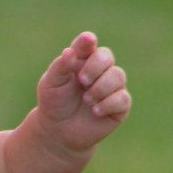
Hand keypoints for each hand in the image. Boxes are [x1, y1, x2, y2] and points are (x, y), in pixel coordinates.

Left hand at [32, 31, 129, 156]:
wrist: (59, 131)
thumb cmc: (54, 103)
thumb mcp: (50, 84)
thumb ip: (60, 67)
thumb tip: (69, 52)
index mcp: (81, 60)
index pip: (87, 45)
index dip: (88, 41)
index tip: (88, 41)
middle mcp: (100, 70)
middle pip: (106, 56)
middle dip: (95, 67)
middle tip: (82, 81)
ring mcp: (112, 86)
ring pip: (118, 75)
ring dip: (100, 88)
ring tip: (86, 100)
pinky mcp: (120, 105)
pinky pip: (123, 98)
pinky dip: (108, 104)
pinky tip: (95, 111)